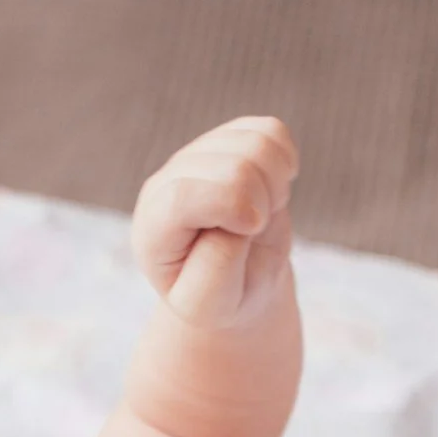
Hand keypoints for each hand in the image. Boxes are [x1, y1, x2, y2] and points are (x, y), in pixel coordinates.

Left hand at [132, 116, 298, 330]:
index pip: (182, 196)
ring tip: (261, 213)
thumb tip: (239, 212)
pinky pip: (270, 131)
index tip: (253, 227)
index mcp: (153, 229)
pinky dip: (284, 161)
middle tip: (254, 232)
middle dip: (261, 203)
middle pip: (231, 167)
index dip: (228, 204)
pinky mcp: (227, 141)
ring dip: (274, 183)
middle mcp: (166, 184)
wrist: (236, 282)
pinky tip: (271, 189)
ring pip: (254, 143)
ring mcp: (196, 157)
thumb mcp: (209, 304)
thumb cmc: (220, 296)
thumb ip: (215, 267)